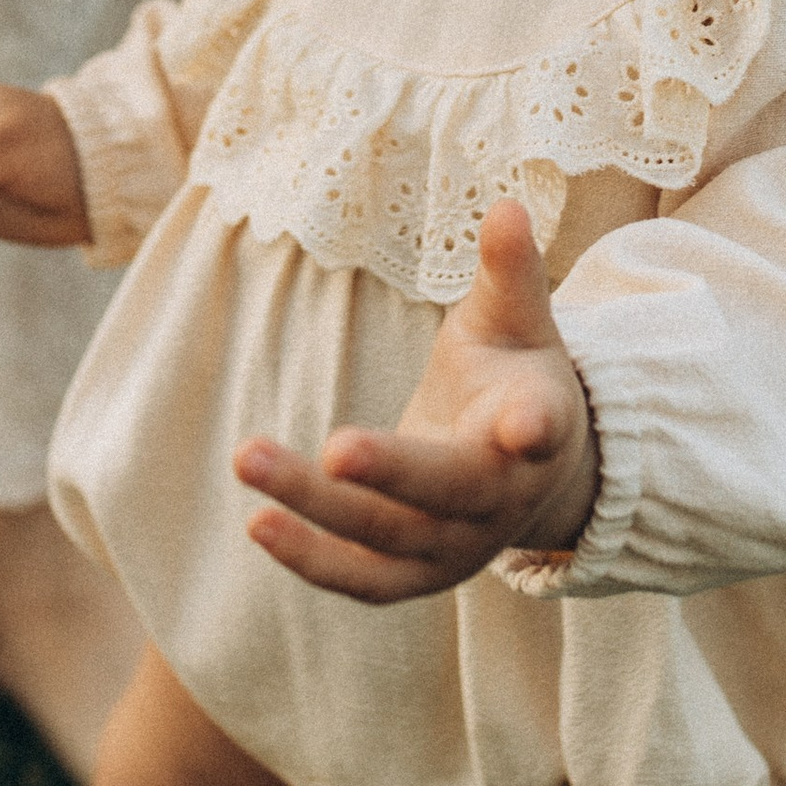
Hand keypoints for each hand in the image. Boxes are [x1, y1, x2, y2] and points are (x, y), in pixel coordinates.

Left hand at [232, 203, 597, 601]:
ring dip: (318, 510)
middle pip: (446, 490)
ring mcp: (458, 546)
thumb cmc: (513, 375)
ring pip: (388, 536)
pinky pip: (363, 579)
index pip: (538, 427)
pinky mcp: (416, 574)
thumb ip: (509, 270)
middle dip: (392, 472)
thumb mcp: (517, 319)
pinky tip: (258, 522)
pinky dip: (312, 560)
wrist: (527, 472)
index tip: (524, 425)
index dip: (531, 427)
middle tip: (335, 448)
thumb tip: (506, 205)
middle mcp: (501, 498)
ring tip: (248, 458)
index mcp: (534, 425)